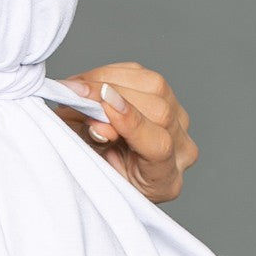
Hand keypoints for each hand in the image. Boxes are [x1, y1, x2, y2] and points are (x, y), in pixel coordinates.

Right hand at [49, 62, 197, 202]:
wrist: (116, 178)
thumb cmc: (103, 180)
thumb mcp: (95, 170)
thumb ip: (95, 146)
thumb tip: (96, 120)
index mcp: (164, 180)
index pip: (159, 144)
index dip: (131, 120)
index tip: (103, 101)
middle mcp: (181, 151)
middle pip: (158, 109)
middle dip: (113, 94)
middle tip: (74, 91)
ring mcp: (180, 124)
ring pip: (154, 86)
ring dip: (110, 79)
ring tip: (77, 86)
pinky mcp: (170, 101)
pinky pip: (146, 78)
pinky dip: (116, 74)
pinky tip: (92, 81)